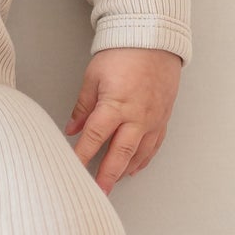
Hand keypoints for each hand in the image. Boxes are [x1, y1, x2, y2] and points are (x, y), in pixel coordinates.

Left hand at [63, 46, 181, 193]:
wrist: (155, 40)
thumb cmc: (123, 54)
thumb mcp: (93, 78)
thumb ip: (83, 107)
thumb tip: (71, 129)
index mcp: (115, 105)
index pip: (94, 138)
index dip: (81, 156)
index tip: (72, 171)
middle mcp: (137, 117)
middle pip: (119, 154)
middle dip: (107, 177)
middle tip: (97, 193)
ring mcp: (153, 120)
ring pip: (139, 154)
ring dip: (124, 171)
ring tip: (112, 184)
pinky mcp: (163, 118)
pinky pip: (154, 145)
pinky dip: (143, 160)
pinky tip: (134, 168)